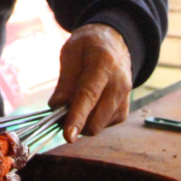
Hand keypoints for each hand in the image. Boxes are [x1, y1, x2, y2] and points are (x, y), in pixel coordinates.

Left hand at [47, 23, 132, 141]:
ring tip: (75, 101)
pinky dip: (90, 120)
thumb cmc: (88, 46)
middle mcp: (119, 84)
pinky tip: (89, 103)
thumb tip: (56, 106)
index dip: (77, 117)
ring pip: (97, 126)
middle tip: (60, 109)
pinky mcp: (123, 111)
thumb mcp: (70, 51)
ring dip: (82, 122)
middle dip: (74, 122)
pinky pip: (102, 126)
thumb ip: (65, 79)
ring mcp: (124, 99)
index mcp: (104, 64)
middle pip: (95, 119)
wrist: (115, 43)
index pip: (89, 95)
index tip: (68, 136)